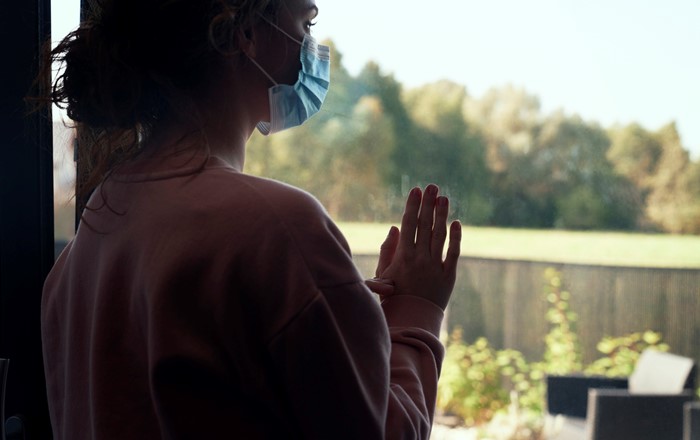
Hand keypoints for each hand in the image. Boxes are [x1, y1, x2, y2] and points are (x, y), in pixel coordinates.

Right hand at [373, 185, 460, 309]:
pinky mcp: (449, 276)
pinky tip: (456, 223)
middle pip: (425, 225)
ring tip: (444, 198)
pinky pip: (453, 253)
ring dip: (442, 215)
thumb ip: (387, 250)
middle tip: (432, 186)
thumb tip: (394, 228)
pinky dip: (455, 237)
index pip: (408, 225)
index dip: (413, 206)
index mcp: (402, 256)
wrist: (411, 320)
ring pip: (440, 235)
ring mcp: (435, 267)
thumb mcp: (382, 273)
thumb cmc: (392, 297)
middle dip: (428, 204)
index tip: (416, 190)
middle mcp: (420, 259)